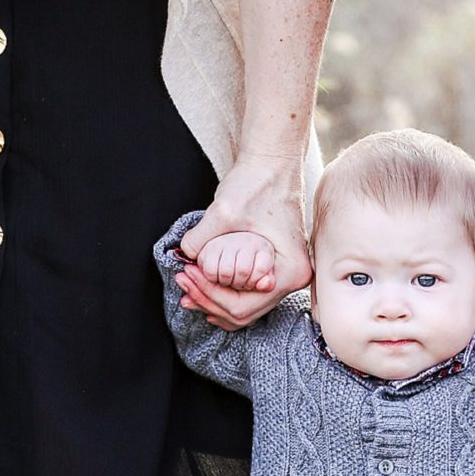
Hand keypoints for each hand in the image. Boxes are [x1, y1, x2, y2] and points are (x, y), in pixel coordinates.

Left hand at [177, 155, 311, 329]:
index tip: (187, 276)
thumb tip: (182, 259)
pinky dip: (226, 292)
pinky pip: (249, 292)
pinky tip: (204, 285)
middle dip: (210, 302)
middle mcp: (292, 278)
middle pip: (245, 312)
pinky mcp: (274, 266)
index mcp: (289, 271)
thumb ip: (199, 239)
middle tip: (183, 287)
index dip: (210, 295)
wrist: (272, 163)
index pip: (244, 305)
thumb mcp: (224, 213)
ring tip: (189, 289)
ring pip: (246, 307)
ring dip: (215, 301)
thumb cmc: (257, 183)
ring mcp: (284, 273)